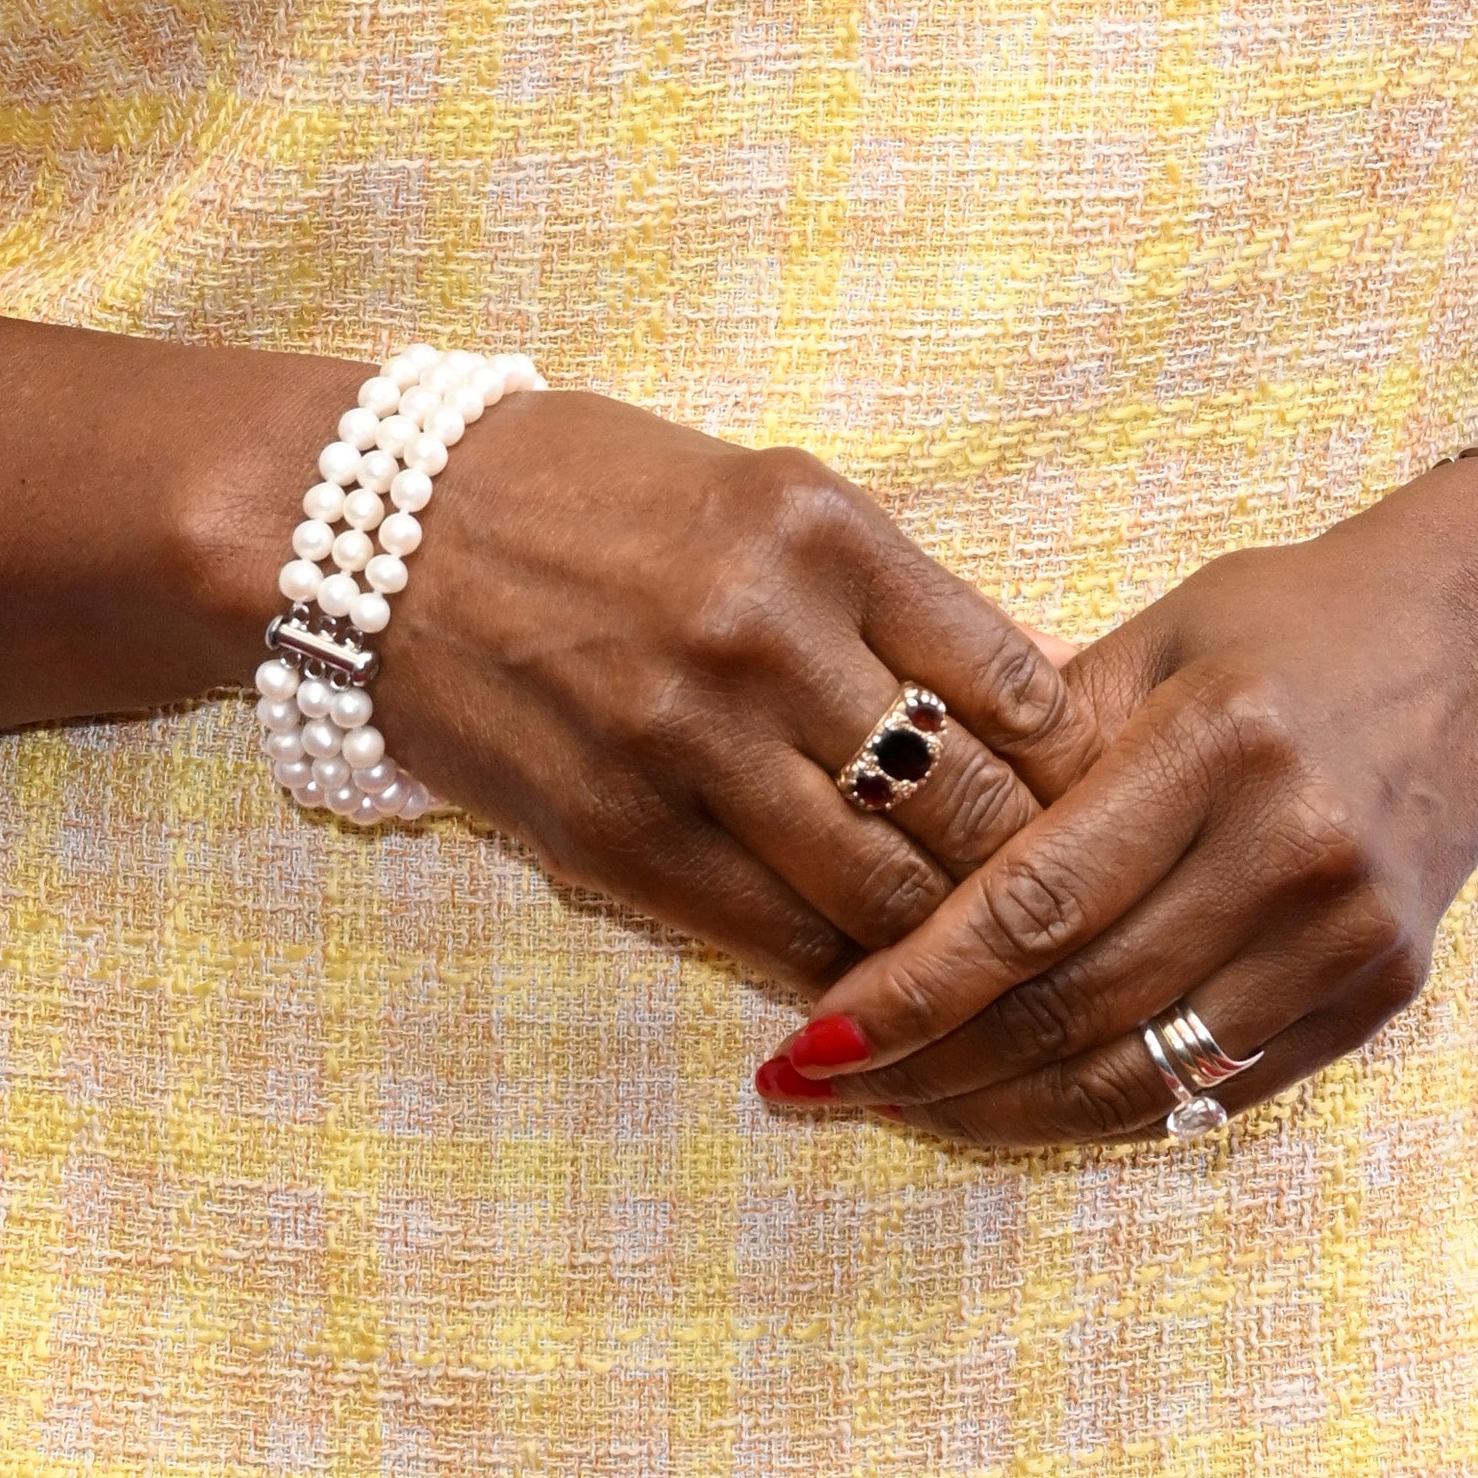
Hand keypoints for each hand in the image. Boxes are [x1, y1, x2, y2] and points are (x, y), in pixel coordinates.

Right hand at [372, 388, 1103, 994]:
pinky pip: (770, 934)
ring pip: (881, 894)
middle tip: (1062, 920)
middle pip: (966, 805)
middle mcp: (765, 631)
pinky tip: (867, 983)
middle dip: (1029, 878)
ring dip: (942, 948)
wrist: (377, 537)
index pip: (1016, 683)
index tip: (1099, 809)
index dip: (1079, 771)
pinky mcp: (616, 831)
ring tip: (979, 972)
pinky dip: (835, 971)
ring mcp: (686, 740)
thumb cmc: (590, 498)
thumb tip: (1039, 693)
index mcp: (820, 526)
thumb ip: (894, 592)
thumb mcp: (763, 494)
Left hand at [748, 455, 1477, 1148]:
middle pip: (1077, 1002)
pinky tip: (1021, 1109)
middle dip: (934, 1061)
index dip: (916, 984)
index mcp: (1218, 740)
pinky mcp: (1379, 992)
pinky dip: (1110, 1109)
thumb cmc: (1297, 622)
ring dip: (1005, 1108)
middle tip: (821, 1082)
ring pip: (1141, 1067)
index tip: (816, 1032)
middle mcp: (1289, 848)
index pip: (1035, 900)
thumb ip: (1040, 727)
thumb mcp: (1165, 631)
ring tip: (900, 1107)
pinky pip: (1218, 1084)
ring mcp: (1346, 934)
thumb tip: (890, 809)